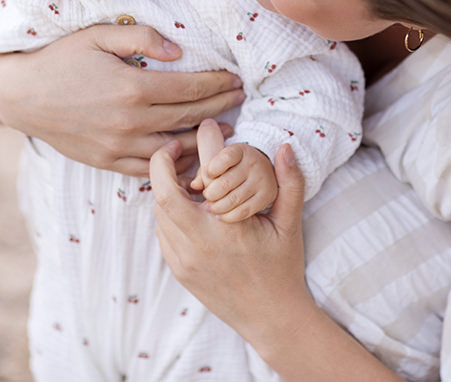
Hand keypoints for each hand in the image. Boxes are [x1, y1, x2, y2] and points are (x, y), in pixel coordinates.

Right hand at [0, 24, 243, 176]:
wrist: (21, 94)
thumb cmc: (61, 59)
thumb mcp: (99, 35)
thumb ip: (141, 37)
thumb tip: (179, 51)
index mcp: (132, 88)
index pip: (190, 89)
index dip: (217, 84)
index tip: (235, 78)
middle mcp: (129, 121)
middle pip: (189, 117)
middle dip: (220, 107)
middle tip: (240, 98)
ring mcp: (118, 146)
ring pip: (174, 148)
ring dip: (204, 139)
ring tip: (225, 129)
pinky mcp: (107, 162)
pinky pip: (149, 169)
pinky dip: (174, 164)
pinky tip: (189, 156)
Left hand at [151, 133, 309, 340]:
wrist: (271, 317)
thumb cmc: (282, 268)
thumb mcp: (290, 224)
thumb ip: (290, 182)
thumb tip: (285, 146)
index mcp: (229, 227)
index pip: (201, 176)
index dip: (196, 147)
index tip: (196, 134)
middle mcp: (201, 244)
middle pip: (162, 194)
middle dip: (163, 166)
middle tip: (177, 151)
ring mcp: (185, 260)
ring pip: (160, 213)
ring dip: (168, 191)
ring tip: (188, 182)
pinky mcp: (179, 270)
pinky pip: (163, 232)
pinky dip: (170, 214)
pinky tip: (190, 209)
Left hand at [190, 120, 276, 221]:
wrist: (263, 172)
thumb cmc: (232, 168)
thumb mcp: (220, 162)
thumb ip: (205, 171)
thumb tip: (194, 185)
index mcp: (240, 150)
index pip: (226, 157)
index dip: (213, 167)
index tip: (207, 175)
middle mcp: (254, 163)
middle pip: (226, 182)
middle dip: (211, 193)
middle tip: (206, 197)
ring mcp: (262, 180)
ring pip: (234, 199)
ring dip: (218, 207)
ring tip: (210, 208)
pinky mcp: (267, 196)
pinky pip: (244, 211)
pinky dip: (229, 216)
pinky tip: (220, 216)